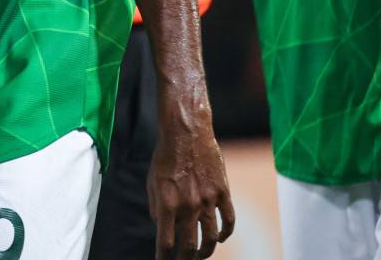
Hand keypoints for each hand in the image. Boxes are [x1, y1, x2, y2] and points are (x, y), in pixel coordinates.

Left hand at [148, 95, 234, 258]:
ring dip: (206, 251)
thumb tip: (161, 225)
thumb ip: (155, 207)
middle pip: (189, 246)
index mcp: (167, 205)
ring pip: (211, 238)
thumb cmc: (164, 156)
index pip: (166, 243)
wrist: (186, 132)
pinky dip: (226, 233)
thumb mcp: (151, 182)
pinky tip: (221, 238)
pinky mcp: (223, 192)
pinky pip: (229, 220)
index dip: (164, 257)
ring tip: (200, 254)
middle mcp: (188, 206)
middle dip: (185, 259)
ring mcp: (208, 200)